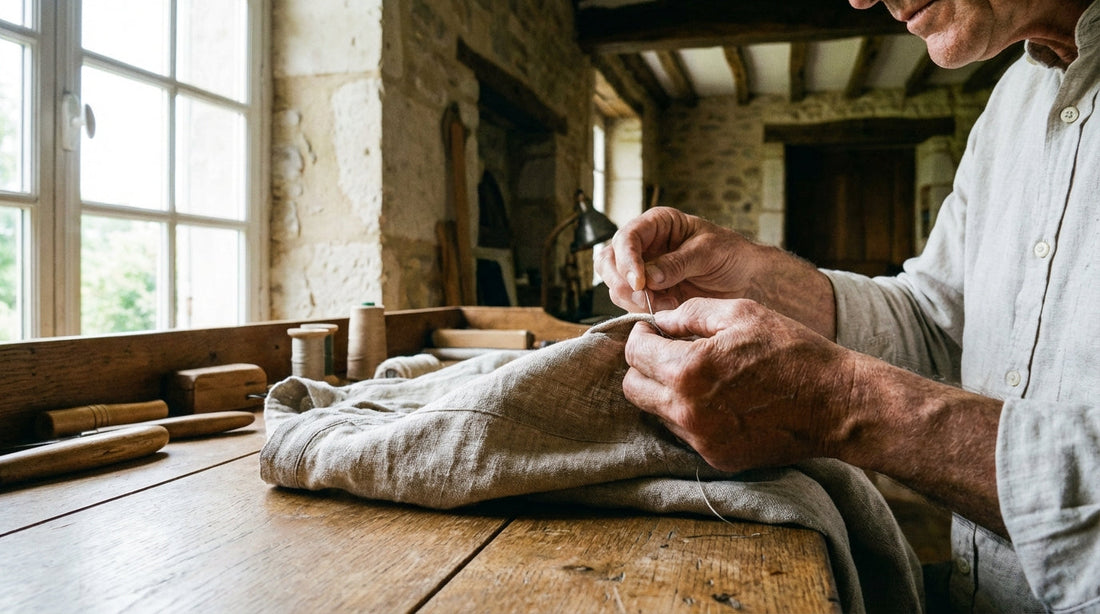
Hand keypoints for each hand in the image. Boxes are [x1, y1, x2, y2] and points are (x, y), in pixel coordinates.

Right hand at [596, 207, 758, 311]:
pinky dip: (643, 311)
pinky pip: (630, 304)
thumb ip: (677, 263)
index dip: (627, 259)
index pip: (627, 237)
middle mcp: (644, 246)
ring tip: (667, 304)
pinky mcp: (648, 294)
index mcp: (657, 224)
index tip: (639, 282)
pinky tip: (668, 310)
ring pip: (615, 285)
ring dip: (633, 300)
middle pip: (608, 261)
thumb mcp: (708, 252)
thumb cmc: (731, 255)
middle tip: (644, 299)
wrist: (747, 280)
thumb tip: (648, 277)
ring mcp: (643, 271)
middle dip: (621, 282)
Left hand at [622, 297, 854, 471]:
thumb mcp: (741, 313)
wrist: (836, 404)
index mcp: (689, 370)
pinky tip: (718, 399)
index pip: (634, 354)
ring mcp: (701, 440)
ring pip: (656, 413)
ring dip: (665, 392)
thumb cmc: (793, 351)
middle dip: (643, 366)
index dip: (640, 336)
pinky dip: (689, 415)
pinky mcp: (717, 458)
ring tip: (698, 374)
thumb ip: (690, 313)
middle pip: (634, 389)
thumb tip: (660, 321)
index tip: (652, 331)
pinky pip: (684, 434)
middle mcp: (687, 411)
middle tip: (666, 351)